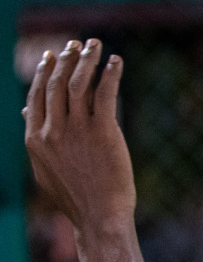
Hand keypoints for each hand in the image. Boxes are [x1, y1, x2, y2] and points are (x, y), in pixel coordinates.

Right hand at [24, 39, 135, 237]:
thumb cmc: (75, 196)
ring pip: (78, 84)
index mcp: (35, 139)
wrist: (99, 217)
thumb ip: (37, 138)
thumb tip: (27, 111)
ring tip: (95, 45)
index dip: (45, 72)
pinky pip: (105, 94)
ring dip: (86, 60)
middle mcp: (52, 131)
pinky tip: (116, 62)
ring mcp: (77, 130)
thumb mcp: (45, 167)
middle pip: (56, 84)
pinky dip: (110, 74)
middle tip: (76, 44)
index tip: (52, 55)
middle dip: (65, 59)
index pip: (37, 95)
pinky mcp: (103, 132)